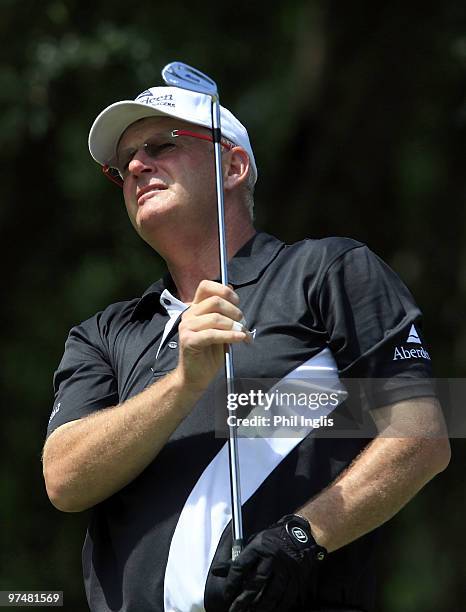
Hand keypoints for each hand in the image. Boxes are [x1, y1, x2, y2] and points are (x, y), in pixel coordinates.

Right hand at [176, 280, 249, 390]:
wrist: (196, 376)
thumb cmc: (209, 352)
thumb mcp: (221, 328)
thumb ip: (224, 311)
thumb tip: (231, 289)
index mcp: (196, 308)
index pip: (206, 286)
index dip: (224, 290)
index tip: (237, 302)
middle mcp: (189, 314)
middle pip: (214, 301)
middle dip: (234, 311)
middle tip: (242, 322)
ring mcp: (186, 327)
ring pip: (215, 318)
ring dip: (234, 325)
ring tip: (243, 333)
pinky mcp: (188, 340)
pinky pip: (213, 334)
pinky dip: (230, 335)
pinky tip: (240, 338)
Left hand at [211, 515, 325, 610]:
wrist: (302, 534)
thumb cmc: (274, 539)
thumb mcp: (254, 542)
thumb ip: (238, 559)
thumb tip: (217, 571)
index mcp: (260, 546)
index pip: (241, 565)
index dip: (231, 582)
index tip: (227, 594)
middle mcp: (273, 557)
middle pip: (255, 583)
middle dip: (243, 600)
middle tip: (235, 610)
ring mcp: (287, 569)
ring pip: (272, 594)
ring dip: (260, 608)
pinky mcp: (297, 578)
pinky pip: (286, 598)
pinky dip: (277, 608)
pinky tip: (269, 611)